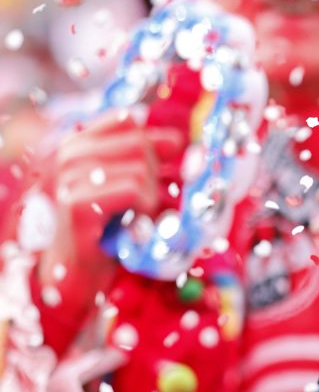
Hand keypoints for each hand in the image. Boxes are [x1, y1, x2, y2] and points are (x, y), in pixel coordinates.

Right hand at [40, 110, 183, 319]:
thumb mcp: (128, 183)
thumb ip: (148, 157)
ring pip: (139, 167)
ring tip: (134, 215)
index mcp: (77, 143)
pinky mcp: (78, 203)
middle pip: (138, 142)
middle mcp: (68, 154)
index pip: (128, 120)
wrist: (80, 272)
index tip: (156, 169)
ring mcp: (69, 177)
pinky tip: (132, 223)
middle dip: (153, 174)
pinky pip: (133, 190)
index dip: (153, 142)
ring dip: (149, 195)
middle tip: (141, 202)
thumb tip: (177, 139)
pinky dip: (144, 207)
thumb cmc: (109, 226)